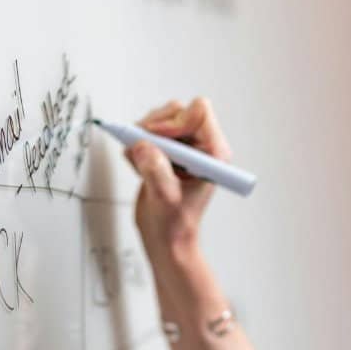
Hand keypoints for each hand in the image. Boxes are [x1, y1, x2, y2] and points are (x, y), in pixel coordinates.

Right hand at [124, 97, 233, 264]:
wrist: (166, 238)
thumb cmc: (175, 225)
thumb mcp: (165, 199)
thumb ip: (156, 171)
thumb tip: (143, 146)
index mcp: (213, 153)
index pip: (199, 112)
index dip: (174, 121)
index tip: (157, 140)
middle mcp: (200, 146)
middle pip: (177, 111)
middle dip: (155, 127)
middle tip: (143, 148)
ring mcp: (183, 147)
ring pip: (160, 119)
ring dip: (144, 136)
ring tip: (140, 163)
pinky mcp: (166, 150)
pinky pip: (148, 132)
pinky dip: (137, 145)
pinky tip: (139, 167)